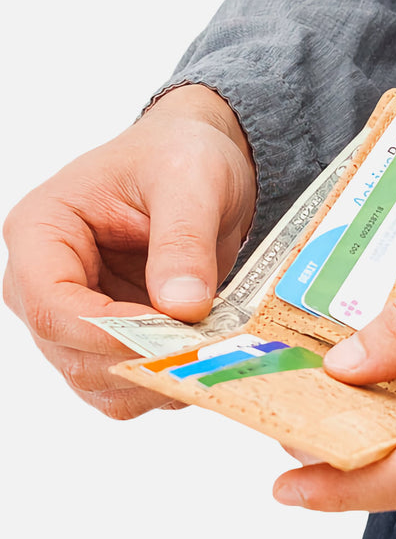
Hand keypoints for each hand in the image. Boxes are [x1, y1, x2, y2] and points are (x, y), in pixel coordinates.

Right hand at [4, 85, 255, 418]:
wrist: (202, 166)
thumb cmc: (181, 155)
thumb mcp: (190, 181)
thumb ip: (183, 241)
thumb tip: (183, 307)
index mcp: (44, 232)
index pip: (49, 302)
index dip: (104, 332)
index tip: (167, 335)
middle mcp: (49, 281)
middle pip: (69, 353)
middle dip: (136, 361)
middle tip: (202, 352)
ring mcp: (82, 315)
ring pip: (97, 380)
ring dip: (153, 379)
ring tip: (209, 354)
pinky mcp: (116, 336)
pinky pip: (129, 382)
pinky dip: (165, 382)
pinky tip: (203, 359)